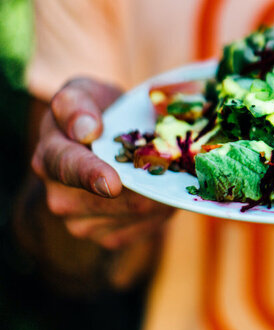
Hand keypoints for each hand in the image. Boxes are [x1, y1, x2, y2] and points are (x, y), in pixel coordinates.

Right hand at [31, 78, 173, 249]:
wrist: (109, 140)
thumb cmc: (96, 110)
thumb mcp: (83, 92)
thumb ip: (76, 104)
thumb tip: (86, 129)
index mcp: (49, 157)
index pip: (68, 168)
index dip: (92, 176)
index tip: (113, 183)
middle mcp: (60, 197)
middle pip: (111, 199)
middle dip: (144, 179)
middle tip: (169, 156)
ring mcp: (82, 223)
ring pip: (134, 213)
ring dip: (157, 191)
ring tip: (164, 168)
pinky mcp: (109, 237)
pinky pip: (145, 227)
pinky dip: (162, 208)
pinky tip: (161, 188)